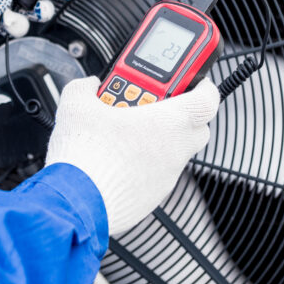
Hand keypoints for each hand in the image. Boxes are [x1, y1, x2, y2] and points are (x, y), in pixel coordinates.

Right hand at [44, 77, 220, 236]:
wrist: (75, 203)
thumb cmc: (86, 158)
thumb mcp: (76, 105)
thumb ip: (86, 87)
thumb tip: (87, 85)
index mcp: (169, 122)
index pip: (208, 100)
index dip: (204, 87)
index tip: (194, 81)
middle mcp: (175, 150)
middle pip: (196, 126)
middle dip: (181, 113)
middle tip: (152, 104)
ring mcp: (166, 177)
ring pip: (175, 152)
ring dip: (159, 139)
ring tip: (125, 132)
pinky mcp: (152, 197)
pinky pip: (157, 174)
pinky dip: (145, 164)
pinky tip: (117, 158)